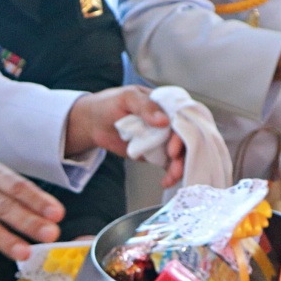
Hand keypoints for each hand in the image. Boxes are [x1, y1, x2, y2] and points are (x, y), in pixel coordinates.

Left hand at [64, 86, 185, 186]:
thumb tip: (164, 121)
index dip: (184, 133)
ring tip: (171, 177)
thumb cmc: (110, 104)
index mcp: (167, 104)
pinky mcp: (157, 152)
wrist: (94, 122)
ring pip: (180, 153)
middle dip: (184, 154)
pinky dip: (171, 174)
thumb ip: (145, 106)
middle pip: (186, 138)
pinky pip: (169, 164)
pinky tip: (167, 182)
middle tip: (175, 166)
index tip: (173, 148)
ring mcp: (164, 138)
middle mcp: (170, 121)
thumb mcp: (127, 98)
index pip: (185, 118)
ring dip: (179, 166)